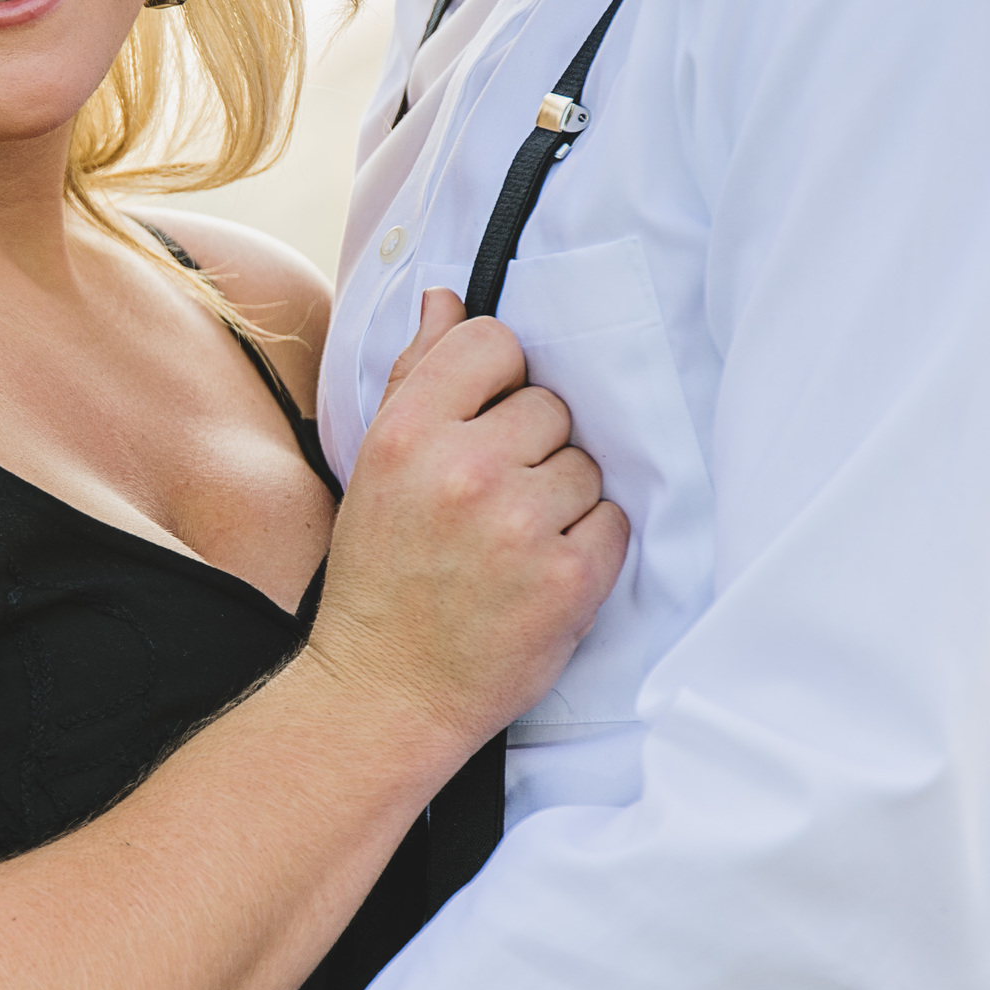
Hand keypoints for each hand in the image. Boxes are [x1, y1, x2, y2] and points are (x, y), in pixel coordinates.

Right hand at [308, 290, 626, 754]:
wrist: (386, 689)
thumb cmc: (382, 576)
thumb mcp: (376, 468)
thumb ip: (416, 377)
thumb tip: (447, 300)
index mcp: (407, 432)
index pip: (494, 343)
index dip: (500, 381)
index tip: (486, 422)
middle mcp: (463, 469)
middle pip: (550, 407)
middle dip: (532, 449)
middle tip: (492, 502)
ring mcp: (519, 525)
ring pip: (587, 465)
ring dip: (563, 499)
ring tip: (513, 542)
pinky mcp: (568, 578)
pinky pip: (613, 521)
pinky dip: (589, 546)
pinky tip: (542, 572)